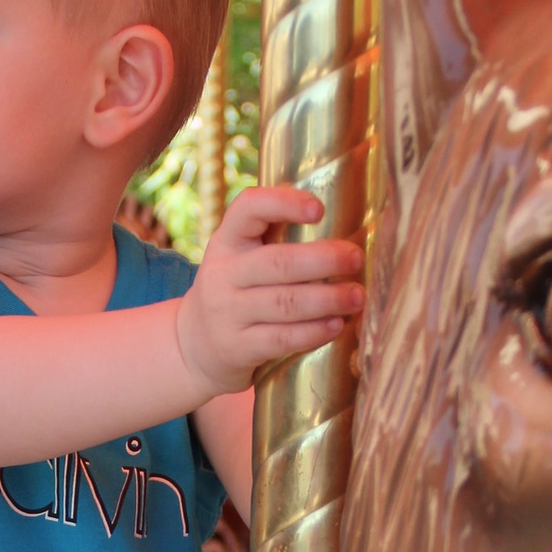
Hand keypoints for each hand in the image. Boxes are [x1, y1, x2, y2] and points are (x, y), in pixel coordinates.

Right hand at [176, 187, 365, 396]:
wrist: (195, 345)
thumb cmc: (237, 291)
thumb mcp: (240, 258)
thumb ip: (276, 239)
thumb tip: (346, 229)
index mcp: (227, 240)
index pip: (248, 209)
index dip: (283, 203)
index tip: (319, 209)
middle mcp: (222, 274)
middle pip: (278, 262)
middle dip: (324, 260)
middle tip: (356, 259)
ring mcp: (227, 312)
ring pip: (284, 303)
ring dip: (327, 299)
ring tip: (356, 296)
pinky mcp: (237, 347)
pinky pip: (281, 339)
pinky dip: (313, 332)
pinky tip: (337, 325)